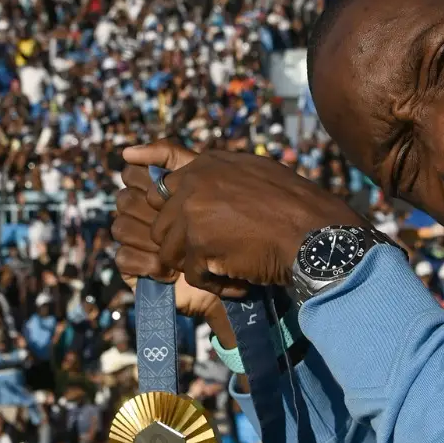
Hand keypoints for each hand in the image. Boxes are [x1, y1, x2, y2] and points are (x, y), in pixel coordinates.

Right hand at [113, 142, 224, 319]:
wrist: (243, 271)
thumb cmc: (231, 224)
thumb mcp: (205, 180)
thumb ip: (171, 156)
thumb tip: (126, 151)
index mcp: (156, 190)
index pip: (132, 174)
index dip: (147, 180)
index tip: (172, 191)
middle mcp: (143, 213)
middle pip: (125, 200)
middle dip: (154, 213)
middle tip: (181, 225)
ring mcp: (137, 241)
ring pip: (121, 227)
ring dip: (151, 240)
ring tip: (179, 252)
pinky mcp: (135, 270)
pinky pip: (123, 257)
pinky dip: (146, 263)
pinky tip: (169, 272)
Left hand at [120, 142, 363, 294]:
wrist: (316, 236)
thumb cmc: (299, 210)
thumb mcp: (260, 174)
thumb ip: (227, 175)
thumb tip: (204, 177)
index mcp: (211, 163)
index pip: (165, 158)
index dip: (148, 163)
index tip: (127, 159)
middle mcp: (196, 182)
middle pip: (163, 220)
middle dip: (184, 244)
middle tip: (217, 256)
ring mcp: (193, 212)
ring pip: (172, 250)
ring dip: (200, 266)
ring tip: (233, 270)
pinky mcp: (197, 244)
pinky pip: (192, 274)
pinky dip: (215, 284)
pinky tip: (239, 283)